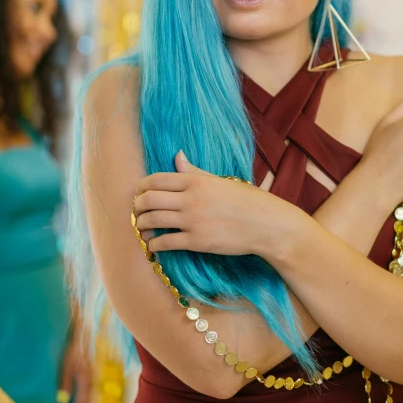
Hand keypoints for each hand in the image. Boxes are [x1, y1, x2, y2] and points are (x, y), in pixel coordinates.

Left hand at [57, 331, 91, 402]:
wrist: (82, 338)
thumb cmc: (73, 350)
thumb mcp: (66, 366)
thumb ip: (65, 384)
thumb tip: (62, 402)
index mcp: (87, 381)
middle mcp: (91, 383)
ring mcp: (91, 380)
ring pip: (87, 401)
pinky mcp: (89, 378)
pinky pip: (86, 395)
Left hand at [135, 152, 298, 257]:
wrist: (266, 224)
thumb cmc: (246, 200)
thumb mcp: (220, 181)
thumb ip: (195, 171)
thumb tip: (177, 156)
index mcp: (196, 181)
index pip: (156, 179)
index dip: (141, 187)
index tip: (139, 194)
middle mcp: (190, 198)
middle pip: (149, 199)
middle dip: (137, 207)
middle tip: (136, 212)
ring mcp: (192, 220)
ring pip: (153, 220)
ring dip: (141, 225)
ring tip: (142, 228)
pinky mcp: (197, 241)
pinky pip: (165, 242)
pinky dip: (154, 245)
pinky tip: (153, 246)